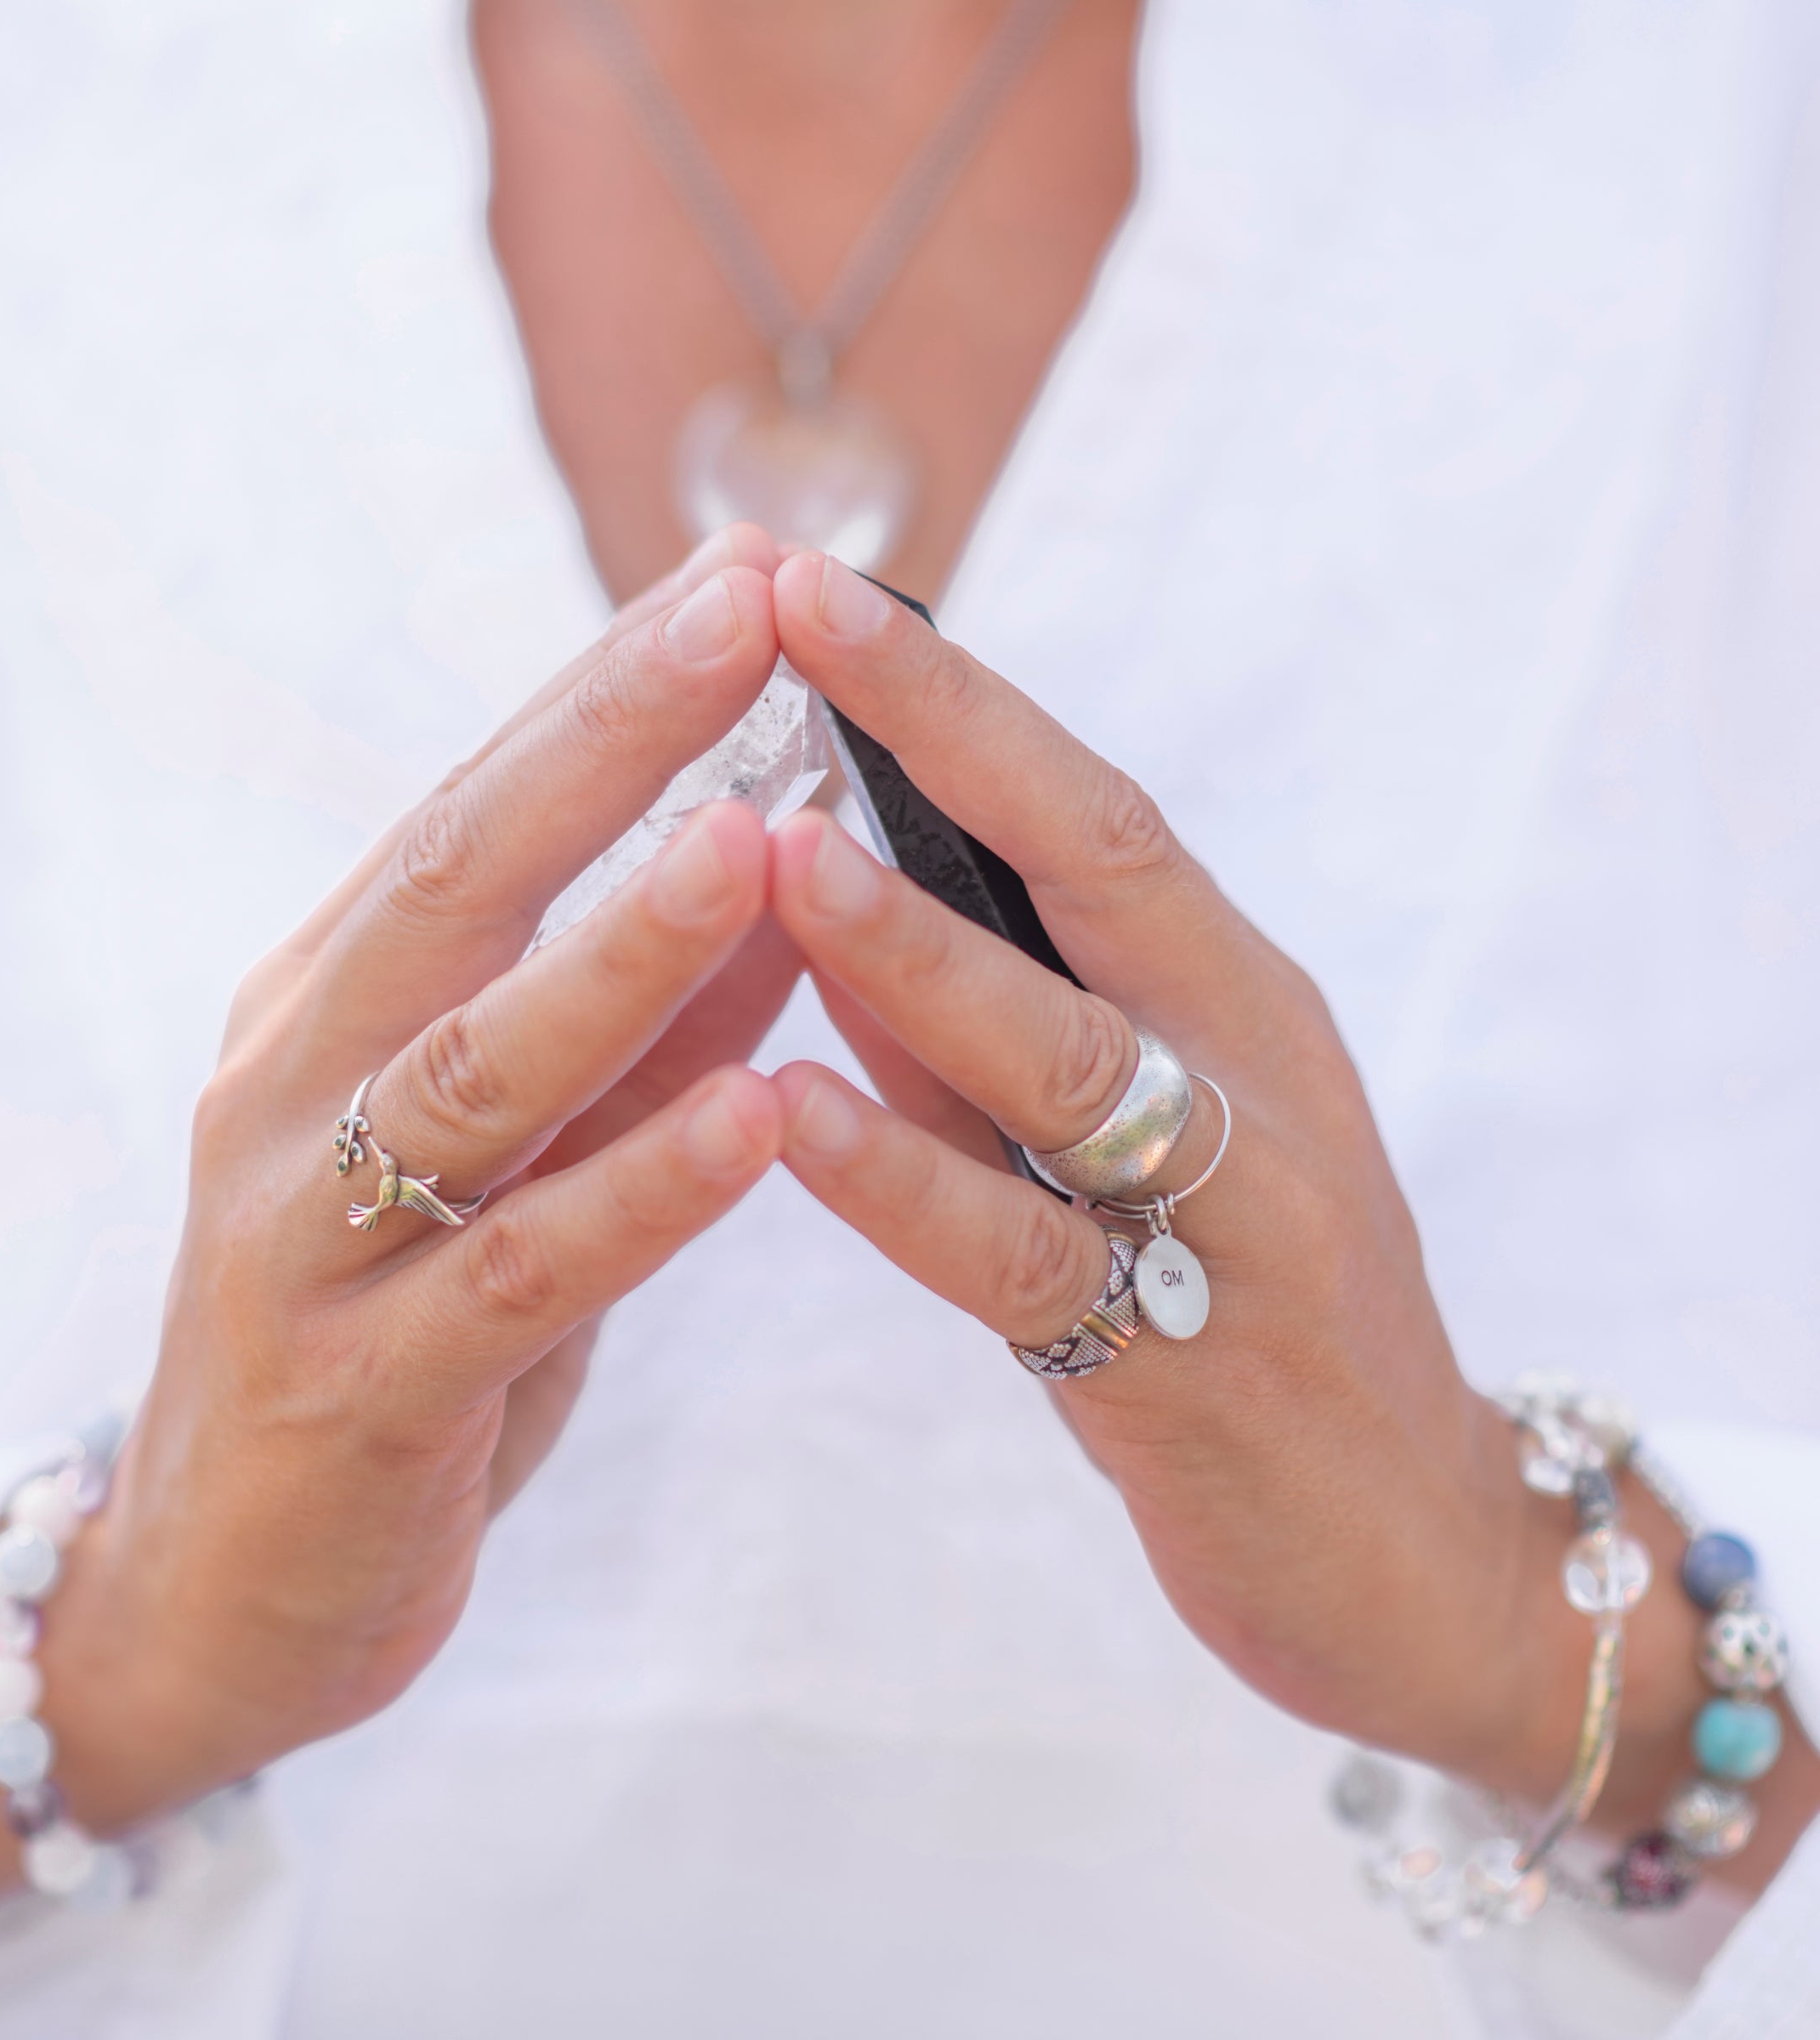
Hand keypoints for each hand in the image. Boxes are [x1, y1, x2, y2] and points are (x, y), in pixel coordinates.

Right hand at [0, 530, 799, 1910]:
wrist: (223, 1588)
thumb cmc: (391, 1336)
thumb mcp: (506, 1155)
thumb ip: (628, 1025)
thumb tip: (779, 866)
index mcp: (326, 1009)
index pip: (476, 812)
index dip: (608, 688)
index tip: (742, 570)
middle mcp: (291, 1089)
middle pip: (458, 887)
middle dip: (607, 743)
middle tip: (750, 614)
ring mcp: (307, 1240)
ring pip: (476, 1069)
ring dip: (621, 952)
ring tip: (756, 845)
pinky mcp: (358, 1392)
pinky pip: (519, 1275)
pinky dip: (639, 1189)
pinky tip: (754, 1116)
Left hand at [764, 552, 1818, 1888]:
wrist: (1416, 1548)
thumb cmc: (1250, 1307)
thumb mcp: (1144, 1138)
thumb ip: (995, 1036)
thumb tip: (841, 910)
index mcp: (1233, 996)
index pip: (1090, 807)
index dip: (956, 693)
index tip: (812, 585)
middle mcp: (1247, 1074)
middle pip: (1097, 873)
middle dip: (943, 738)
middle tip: (794, 618)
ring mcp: (1232, 1217)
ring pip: (1064, 1058)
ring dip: (915, 950)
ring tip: (777, 851)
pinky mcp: (1185, 1367)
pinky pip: (1025, 1260)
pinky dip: (908, 1181)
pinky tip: (793, 1115)